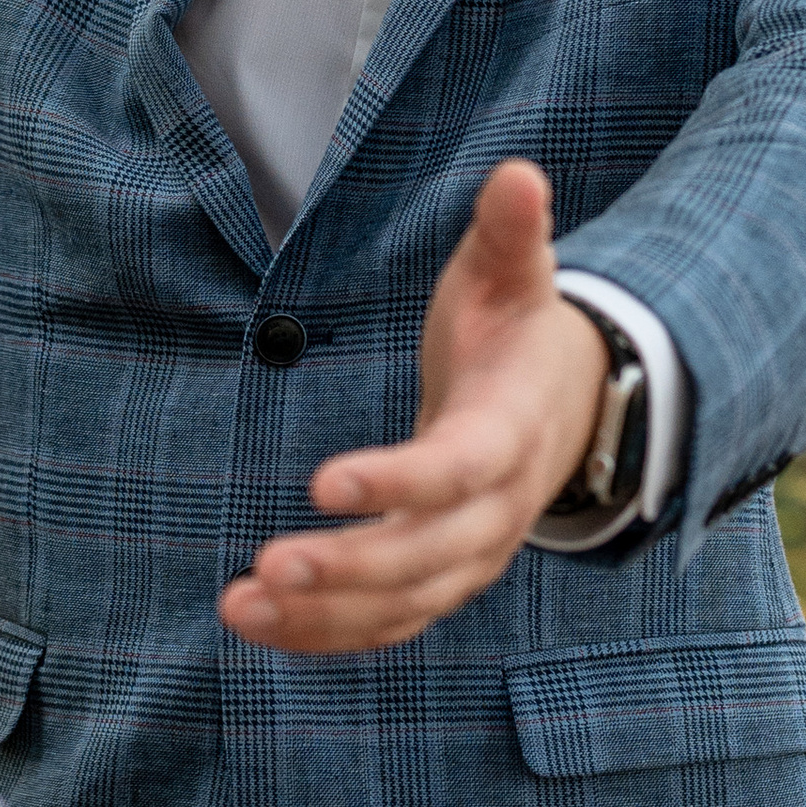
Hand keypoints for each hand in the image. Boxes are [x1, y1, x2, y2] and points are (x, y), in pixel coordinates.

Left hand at [218, 159, 610, 655]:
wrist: (564, 402)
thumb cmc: (517, 329)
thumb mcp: (515, 274)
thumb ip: (511, 232)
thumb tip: (518, 174)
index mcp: (511, 431)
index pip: (459, 469)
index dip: (398, 480)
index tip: (324, 483)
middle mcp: (498, 509)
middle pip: (430, 555)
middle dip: (350, 567)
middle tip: (269, 566)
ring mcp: (473, 554)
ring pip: (405, 603)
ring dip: (325, 614)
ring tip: (241, 604)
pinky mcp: (443, 579)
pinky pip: (389, 621)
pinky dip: (328, 632)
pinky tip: (258, 622)